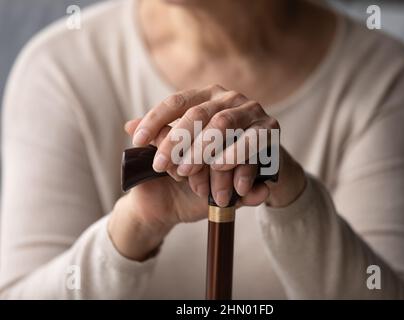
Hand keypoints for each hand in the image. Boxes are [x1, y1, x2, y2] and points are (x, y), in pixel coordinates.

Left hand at [131, 84, 305, 208]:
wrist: (263, 160)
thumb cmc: (220, 150)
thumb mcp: (191, 143)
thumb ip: (164, 133)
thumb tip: (127, 126)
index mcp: (207, 94)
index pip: (176, 101)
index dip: (154, 119)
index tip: (136, 141)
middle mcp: (229, 97)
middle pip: (198, 113)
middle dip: (177, 141)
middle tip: (162, 167)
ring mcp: (252, 110)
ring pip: (223, 124)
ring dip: (204, 151)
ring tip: (187, 173)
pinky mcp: (271, 128)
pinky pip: (253, 141)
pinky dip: (238, 159)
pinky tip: (225, 180)